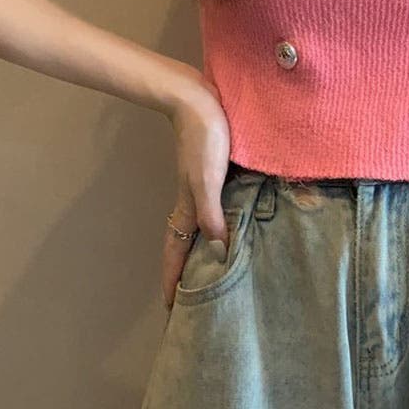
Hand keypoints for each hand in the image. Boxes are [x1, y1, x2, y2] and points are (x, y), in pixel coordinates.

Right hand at [161, 79, 231, 310]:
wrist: (197, 98)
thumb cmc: (203, 136)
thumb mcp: (207, 178)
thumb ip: (211, 213)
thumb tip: (217, 252)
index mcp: (189, 206)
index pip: (176, 252)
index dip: (172, 281)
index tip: (171, 311)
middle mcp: (194, 201)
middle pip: (186, 244)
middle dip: (186, 273)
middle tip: (195, 300)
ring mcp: (204, 186)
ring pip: (202, 228)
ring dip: (204, 250)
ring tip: (216, 272)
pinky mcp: (217, 172)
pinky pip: (218, 209)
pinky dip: (222, 225)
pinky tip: (237, 226)